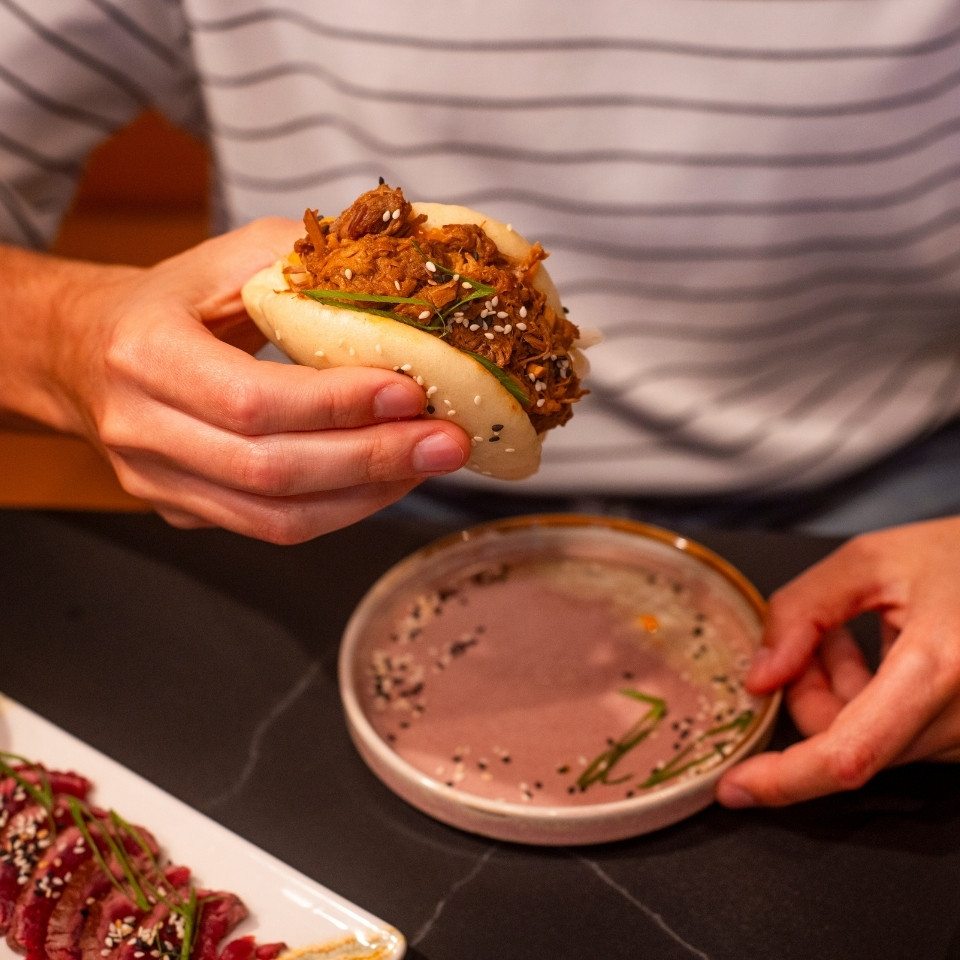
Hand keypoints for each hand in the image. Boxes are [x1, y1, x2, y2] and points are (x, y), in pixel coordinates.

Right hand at [1, 221, 469, 541]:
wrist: (85, 352)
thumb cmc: (167, 301)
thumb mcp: (222, 260)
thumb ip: (299, 262)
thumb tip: (399, 273)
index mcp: (144, 353)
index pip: (251, 400)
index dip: (335, 405)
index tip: (411, 392)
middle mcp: (142, 430)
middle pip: (270, 470)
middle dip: (371, 459)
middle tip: (446, 441)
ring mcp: (159, 483)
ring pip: (276, 517)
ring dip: (367, 495)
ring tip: (429, 463)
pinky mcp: (185, 512)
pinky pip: (273, 527)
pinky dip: (341, 510)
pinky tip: (387, 480)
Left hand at [716, 516, 959, 806]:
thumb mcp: (871, 561)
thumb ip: (801, 612)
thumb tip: (759, 677)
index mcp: (940, 669)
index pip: (849, 754)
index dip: (786, 779)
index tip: (736, 788)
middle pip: (844, 740)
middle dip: (808, 689)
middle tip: (817, 631)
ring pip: (866, 742)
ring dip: (840, 692)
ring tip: (855, 631)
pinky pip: (898, 738)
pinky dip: (871, 701)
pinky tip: (884, 651)